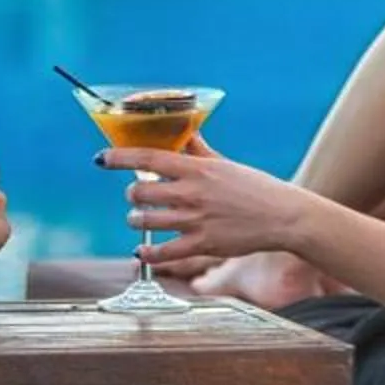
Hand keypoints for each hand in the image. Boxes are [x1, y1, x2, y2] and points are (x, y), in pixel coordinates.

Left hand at [99, 144, 303, 266]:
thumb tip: (184, 132)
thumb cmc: (256, 188)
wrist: (283, 217)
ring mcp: (196, 220)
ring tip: (138, 219)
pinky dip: (147, 252)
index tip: (101, 158)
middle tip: (135, 196)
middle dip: (132, 195)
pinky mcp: (203, 245)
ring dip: (136, 220)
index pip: (148, 158)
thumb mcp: (225, 164)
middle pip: (140, 192)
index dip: (119, 157)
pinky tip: (141, 250)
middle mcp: (192, 193)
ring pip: (146, 221)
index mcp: (197, 169)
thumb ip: (198, 151)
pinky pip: (163, 251)